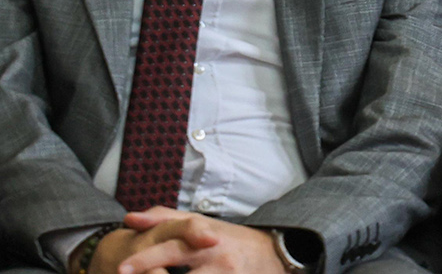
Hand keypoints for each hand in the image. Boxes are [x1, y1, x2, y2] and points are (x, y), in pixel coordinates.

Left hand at [103, 211, 285, 273]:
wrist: (273, 255)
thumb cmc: (230, 240)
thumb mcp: (201, 225)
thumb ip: (165, 220)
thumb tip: (129, 218)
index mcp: (204, 237)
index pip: (173, 245)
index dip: (146, 258)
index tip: (121, 267)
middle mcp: (215, 255)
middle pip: (179, 262)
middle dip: (152, 273)